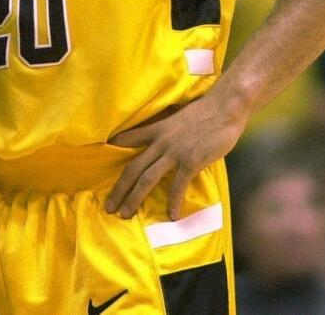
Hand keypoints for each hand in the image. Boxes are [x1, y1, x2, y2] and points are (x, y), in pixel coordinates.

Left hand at [105, 97, 245, 220]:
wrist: (224, 108)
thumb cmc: (205, 111)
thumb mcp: (178, 117)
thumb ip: (169, 131)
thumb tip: (167, 142)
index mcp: (156, 128)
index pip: (128, 138)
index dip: (114, 147)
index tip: (101, 157)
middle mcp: (160, 142)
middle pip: (133, 167)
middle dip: (119, 189)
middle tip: (109, 206)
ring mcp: (174, 152)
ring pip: (147, 178)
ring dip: (134, 198)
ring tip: (126, 214)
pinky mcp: (190, 162)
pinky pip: (177, 186)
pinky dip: (173, 203)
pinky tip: (171, 216)